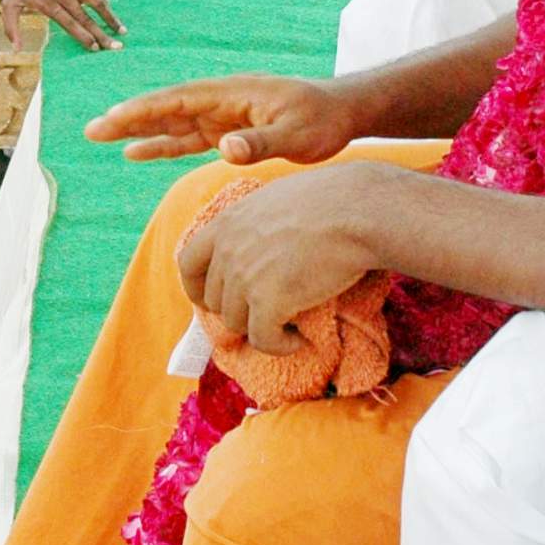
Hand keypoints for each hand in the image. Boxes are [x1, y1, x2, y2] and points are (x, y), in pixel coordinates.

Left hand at [2, 0, 122, 52]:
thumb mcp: (11, 2)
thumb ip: (11, 28)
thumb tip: (16, 51)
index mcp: (47, 3)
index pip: (70, 23)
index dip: (83, 36)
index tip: (94, 48)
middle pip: (86, 17)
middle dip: (101, 34)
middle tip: (115, 47)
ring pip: (96, 3)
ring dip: (110, 17)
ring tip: (121, 30)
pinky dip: (104, 2)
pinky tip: (111, 13)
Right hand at [87, 71, 359, 164]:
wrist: (343, 113)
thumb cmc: (323, 121)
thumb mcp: (297, 134)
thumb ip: (260, 141)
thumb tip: (224, 148)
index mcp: (232, 93)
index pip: (180, 101)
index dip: (146, 110)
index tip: (115, 117)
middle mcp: (221, 100)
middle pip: (167, 108)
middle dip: (129, 117)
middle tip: (91, 130)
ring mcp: (222, 115)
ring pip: (172, 123)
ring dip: (138, 130)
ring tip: (102, 137)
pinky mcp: (228, 131)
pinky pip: (187, 138)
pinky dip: (162, 144)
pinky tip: (136, 152)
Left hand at [177, 167, 386, 354]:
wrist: (357, 211)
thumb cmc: (330, 200)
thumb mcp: (276, 199)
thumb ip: (254, 223)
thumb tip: (254, 247)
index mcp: (227, 221)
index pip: (187, 262)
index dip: (197, 287)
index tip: (213, 300)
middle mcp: (228, 249)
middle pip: (214, 300)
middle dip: (239, 311)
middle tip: (269, 313)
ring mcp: (245, 276)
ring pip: (236, 323)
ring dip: (261, 328)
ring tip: (290, 323)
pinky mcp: (269, 301)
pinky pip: (263, 340)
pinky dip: (279, 346)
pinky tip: (299, 339)